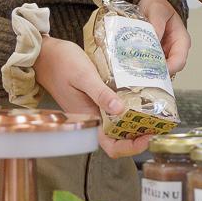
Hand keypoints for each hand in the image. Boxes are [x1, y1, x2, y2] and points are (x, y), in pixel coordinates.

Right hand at [32, 36, 151, 158]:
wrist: (44, 53)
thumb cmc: (61, 63)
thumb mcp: (84, 76)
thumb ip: (100, 94)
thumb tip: (120, 110)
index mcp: (88, 119)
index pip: (112, 146)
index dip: (131, 147)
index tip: (148, 136)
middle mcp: (93, 118)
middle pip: (119, 137)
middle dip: (139, 134)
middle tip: (157, 121)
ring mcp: (94, 109)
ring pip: (118, 123)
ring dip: (135, 121)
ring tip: (153, 109)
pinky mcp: (95, 98)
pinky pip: (114, 108)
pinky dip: (128, 106)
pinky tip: (139, 95)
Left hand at [138, 0, 190, 73]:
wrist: (151, 1)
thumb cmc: (158, 5)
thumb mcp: (157, 10)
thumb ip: (156, 25)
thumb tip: (152, 42)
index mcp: (181, 40)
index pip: (179, 61)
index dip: (168, 69)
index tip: (154, 71)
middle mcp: (174, 50)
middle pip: (169, 69)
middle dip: (155, 73)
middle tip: (140, 73)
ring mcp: (164, 53)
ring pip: (158, 69)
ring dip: (147, 71)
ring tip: (133, 71)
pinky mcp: (153, 54)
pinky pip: (149, 63)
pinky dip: (141, 65)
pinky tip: (131, 65)